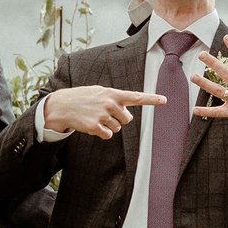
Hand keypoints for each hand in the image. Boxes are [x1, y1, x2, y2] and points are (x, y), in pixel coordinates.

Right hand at [43, 84, 164, 138]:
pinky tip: (92, 125)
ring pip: (117, 128)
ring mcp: (102, 115)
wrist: (62, 105)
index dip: (151, 99)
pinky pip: (108, 135)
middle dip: (118, 119)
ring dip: (108, 126)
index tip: (164, 100)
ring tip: (95, 117)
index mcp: (113, 93)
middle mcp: (110, 103)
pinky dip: (102, 133)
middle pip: (127, 119)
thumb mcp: (100, 92)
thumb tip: (127, 115)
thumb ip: (115, 100)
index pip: (136, 97)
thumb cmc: (83, 98)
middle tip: (105, 114)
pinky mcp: (95, 127)